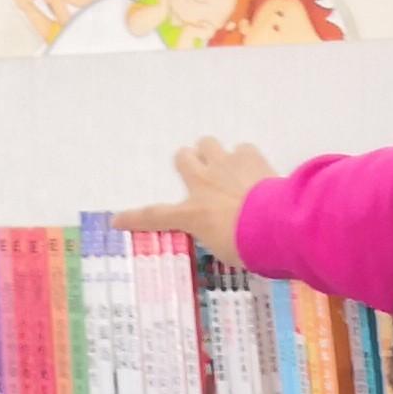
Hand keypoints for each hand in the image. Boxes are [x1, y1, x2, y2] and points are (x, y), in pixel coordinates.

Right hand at [117, 139, 274, 268]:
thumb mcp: (224, 250)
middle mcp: (202, 183)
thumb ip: (217, 236)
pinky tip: (255, 172)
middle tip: (200, 173)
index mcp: (192, 214)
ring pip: (207, 143)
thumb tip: (222, 234)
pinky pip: (242, 149)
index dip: (134, 218)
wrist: (275, 225)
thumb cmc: (249, 247)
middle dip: (189, 163)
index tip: (117, 220)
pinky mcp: (248, 156)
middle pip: (182, 157)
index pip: (155, 216)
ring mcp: (224, 166)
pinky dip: (247, 159)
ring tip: (226, 166)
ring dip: (214, 153)